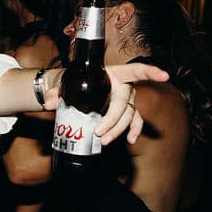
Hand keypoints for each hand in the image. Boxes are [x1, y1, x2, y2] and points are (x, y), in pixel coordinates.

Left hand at [44, 62, 168, 144]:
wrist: (73, 90)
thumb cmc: (73, 83)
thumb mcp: (63, 84)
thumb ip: (55, 92)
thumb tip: (48, 104)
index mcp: (113, 74)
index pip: (135, 70)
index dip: (150, 72)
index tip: (164, 76)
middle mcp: (125, 87)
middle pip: (125, 103)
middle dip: (113, 119)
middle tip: (99, 132)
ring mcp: (128, 101)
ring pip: (129, 116)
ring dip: (119, 129)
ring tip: (105, 140)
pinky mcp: (127, 113)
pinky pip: (135, 122)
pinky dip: (134, 131)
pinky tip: (130, 141)